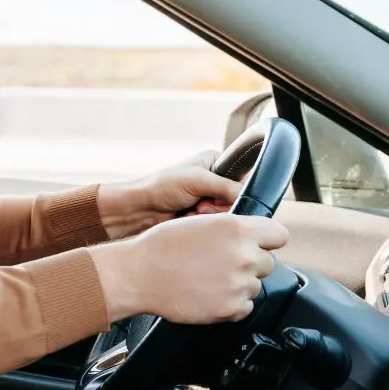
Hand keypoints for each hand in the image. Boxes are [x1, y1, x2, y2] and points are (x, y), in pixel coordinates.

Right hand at [90, 213, 288, 323]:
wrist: (139, 274)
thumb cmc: (161, 246)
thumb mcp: (199, 222)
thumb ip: (231, 227)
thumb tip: (251, 235)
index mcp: (236, 228)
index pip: (279, 234)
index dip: (267, 240)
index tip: (258, 244)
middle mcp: (243, 255)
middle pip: (268, 262)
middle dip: (250, 263)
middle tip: (221, 263)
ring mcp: (239, 283)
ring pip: (255, 285)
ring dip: (238, 283)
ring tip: (208, 278)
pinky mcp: (231, 308)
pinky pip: (245, 306)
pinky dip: (231, 303)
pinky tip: (208, 293)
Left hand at [97, 150, 242, 238]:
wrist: (138, 210)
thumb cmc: (161, 187)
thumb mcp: (197, 180)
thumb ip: (227, 187)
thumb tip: (251, 197)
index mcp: (215, 163)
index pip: (243, 178)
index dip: (235, 191)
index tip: (218, 196)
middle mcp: (215, 181)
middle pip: (238, 199)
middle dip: (219, 206)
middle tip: (201, 206)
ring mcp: (209, 200)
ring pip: (228, 215)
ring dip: (210, 217)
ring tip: (192, 212)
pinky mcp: (203, 218)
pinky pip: (217, 225)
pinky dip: (204, 224)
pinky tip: (189, 220)